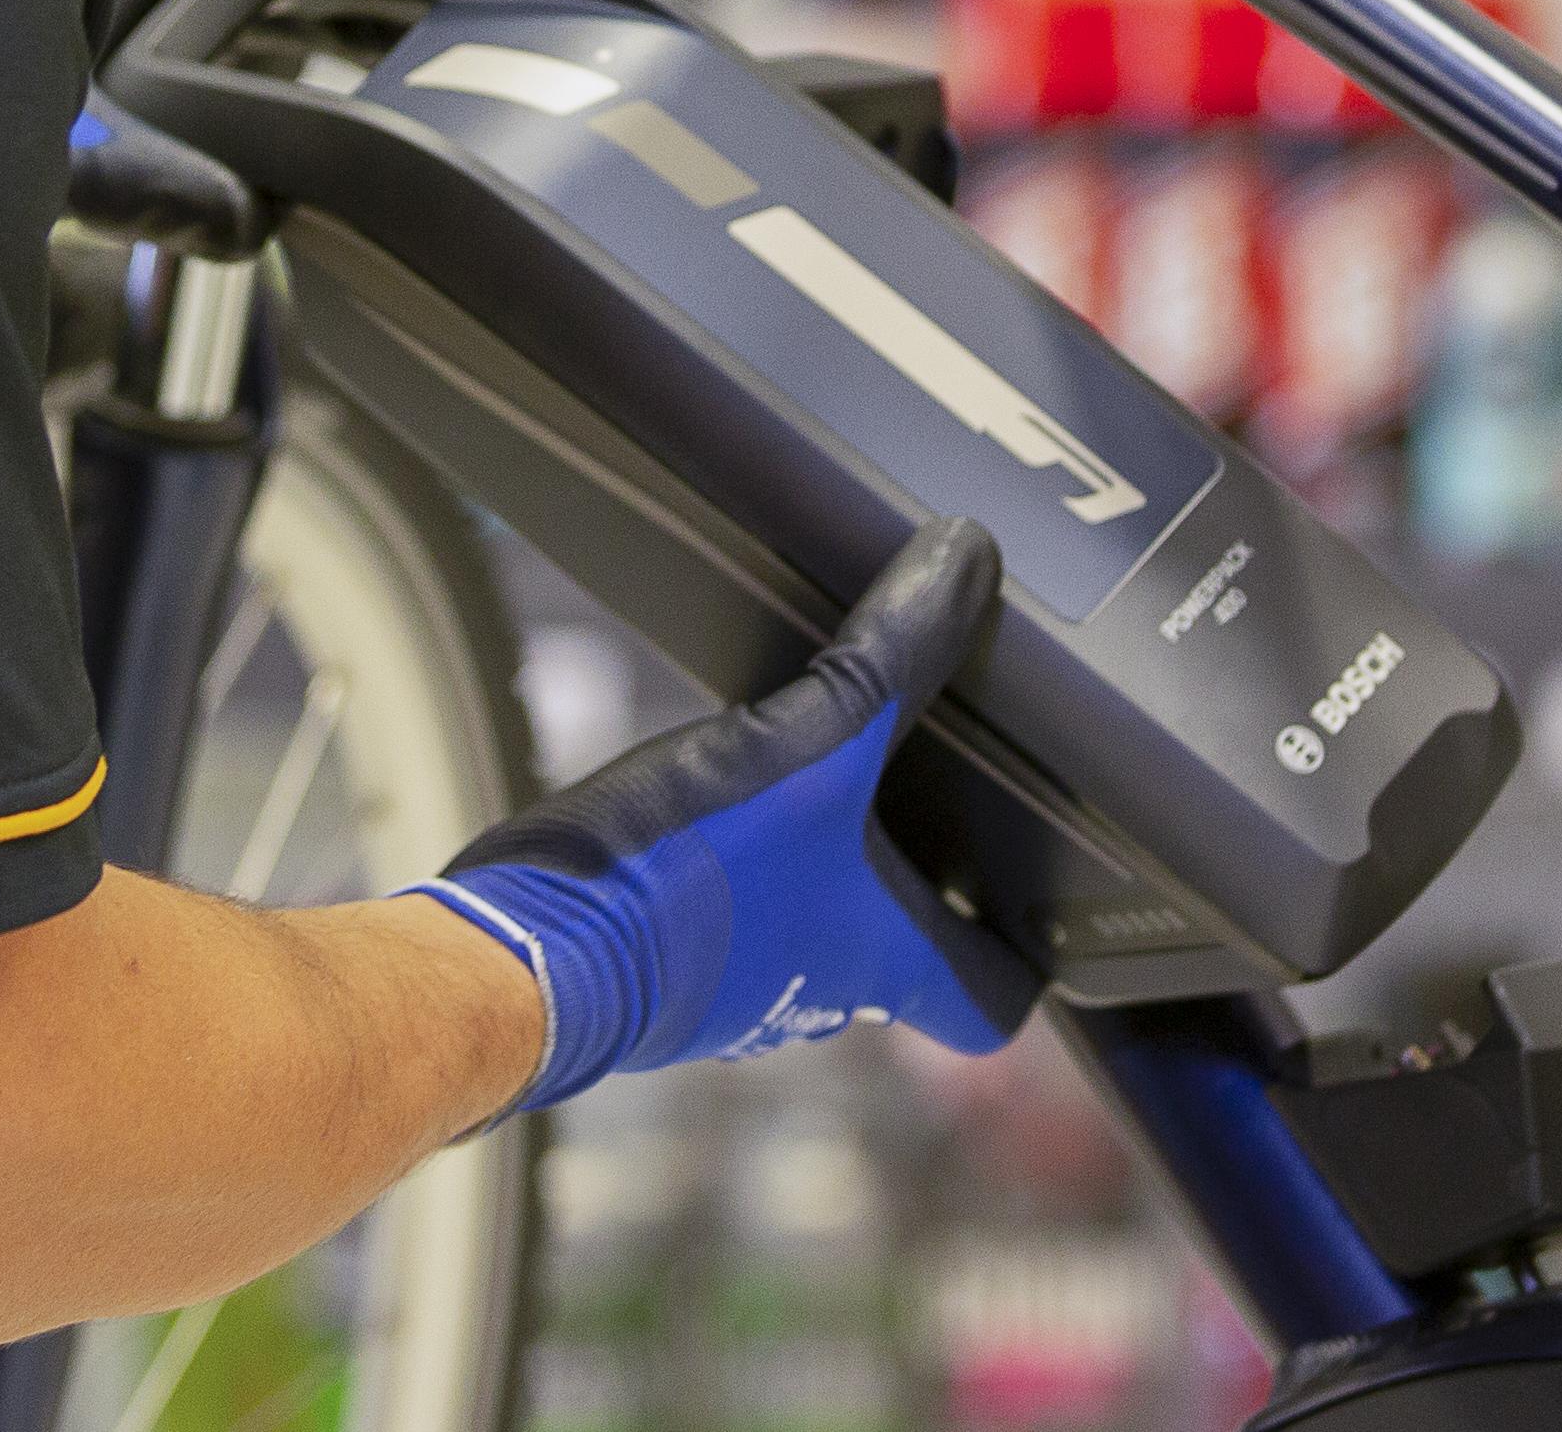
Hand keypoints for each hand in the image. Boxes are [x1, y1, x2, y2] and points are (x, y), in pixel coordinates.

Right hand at [404, 519, 1034, 1111]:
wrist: (525, 952)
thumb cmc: (684, 878)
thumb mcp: (805, 746)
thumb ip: (889, 659)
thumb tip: (968, 564)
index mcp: (881, 957)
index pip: (990, 998)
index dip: (1022, 952)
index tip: (1035, 909)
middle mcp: (819, 989)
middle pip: (900, 949)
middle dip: (916, 877)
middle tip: (935, 792)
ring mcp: (737, 986)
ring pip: (810, 925)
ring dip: (822, 863)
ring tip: (823, 769)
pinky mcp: (662, 962)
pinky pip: (727, 911)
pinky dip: (738, 861)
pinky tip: (717, 792)